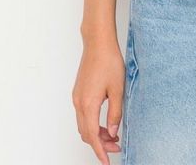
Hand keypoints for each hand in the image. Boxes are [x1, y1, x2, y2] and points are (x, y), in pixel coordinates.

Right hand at [72, 41, 126, 162]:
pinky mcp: (79, 92)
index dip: (100, 151)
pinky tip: (106, 121)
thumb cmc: (108, 61)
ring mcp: (77, 97)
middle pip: (86, 133)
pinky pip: (83, 115)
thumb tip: (113, 132)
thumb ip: (115, 113)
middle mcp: (79, 103)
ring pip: (84, 125)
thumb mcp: (117, 89)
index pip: (92, 136)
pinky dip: (93, 123)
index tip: (106, 162)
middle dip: (100, 144)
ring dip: (97, 134)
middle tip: (117, 147)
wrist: (98, 42)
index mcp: (88, 104)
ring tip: (114, 135)